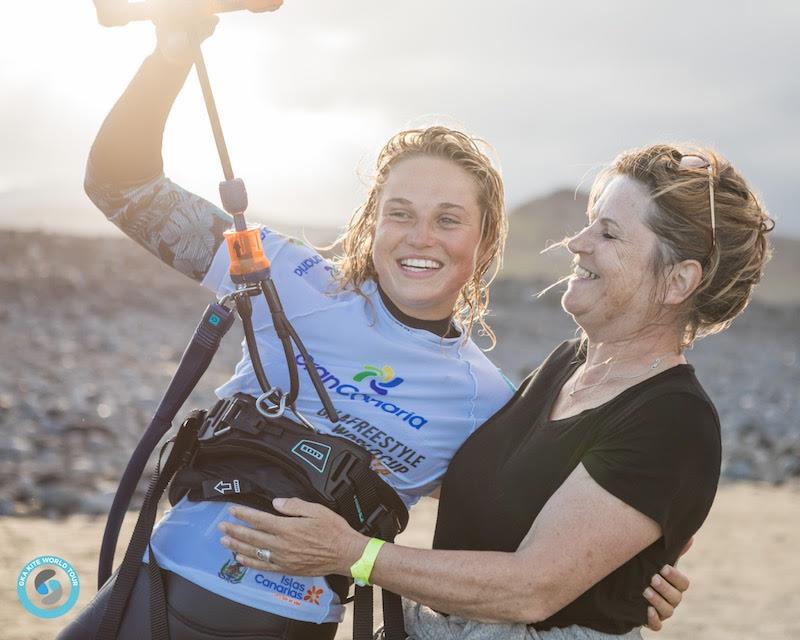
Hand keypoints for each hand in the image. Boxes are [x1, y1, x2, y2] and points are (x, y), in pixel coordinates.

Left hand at [218, 498, 368, 576]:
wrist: (345, 554)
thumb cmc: (334, 530)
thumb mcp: (317, 510)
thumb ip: (294, 506)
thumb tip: (275, 503)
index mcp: (288, 528)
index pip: (260, 520)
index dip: (244, 514)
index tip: (232, 510)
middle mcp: (282, 545)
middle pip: (252, 537)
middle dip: (235, 530)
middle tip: (222, 526)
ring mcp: (283, 559)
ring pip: (254, 553)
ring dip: (237, 546)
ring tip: (225, 541)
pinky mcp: (287, 569)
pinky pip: (264, 567)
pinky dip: (250, 563)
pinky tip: (241, 559)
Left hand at [644, 537, 692, 630]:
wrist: (630, 589)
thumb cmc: (648, 571)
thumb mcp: (657, 560)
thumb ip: (672, 551)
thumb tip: (690, 536)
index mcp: (675, 585)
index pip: (683, 583)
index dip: (675, 577)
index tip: (663, 567)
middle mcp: (672, 599)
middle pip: (676, 597)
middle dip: (665, 588)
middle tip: (652, 578)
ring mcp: (663, 611)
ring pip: (668, 611)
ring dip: (658, 601)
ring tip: (645, 591)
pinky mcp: (652, 621)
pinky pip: (658, 626)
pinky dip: (653, 620)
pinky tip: (646, 611)